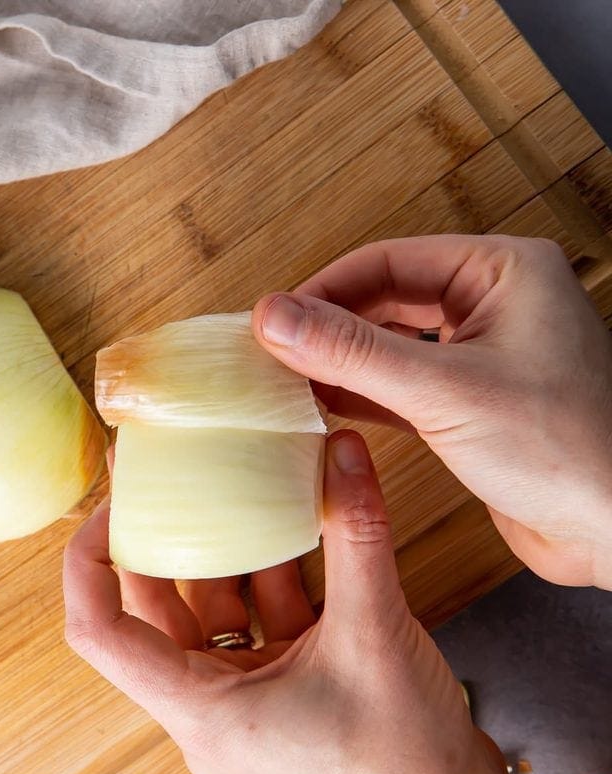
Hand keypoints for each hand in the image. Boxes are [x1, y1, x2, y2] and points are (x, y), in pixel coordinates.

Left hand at [64, 432, 511, 773]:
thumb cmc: (408, 765)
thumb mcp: (376, 632)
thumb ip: (355, 536)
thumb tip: (339, 453)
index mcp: (201, 708)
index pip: (100, 631)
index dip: (90, 561)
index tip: (111, 505)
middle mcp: (209, 707)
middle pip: (153, 611)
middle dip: (156, 539)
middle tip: (158, 476)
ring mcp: (244, 701)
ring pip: (211, 611)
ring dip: (224, 550)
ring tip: (225, 486)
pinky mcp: (280, 693)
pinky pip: (257, 623)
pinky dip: (269, 577)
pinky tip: (290, 527)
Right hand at [251, 235, 611, 588]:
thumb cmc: (565, 452)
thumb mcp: (443, 392)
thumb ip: (351, 351)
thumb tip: (272, 316)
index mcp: (504, 272)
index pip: (388, 261)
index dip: (322, 290)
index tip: (268, 323)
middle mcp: (497, 303)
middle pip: (385, 299)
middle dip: (329, 327)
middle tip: (270, 355)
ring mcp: (486, 355)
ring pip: (391, 344)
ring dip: (342, 363)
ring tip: (286, 383)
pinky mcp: (475, 403)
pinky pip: (404, 386)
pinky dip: (363, 396)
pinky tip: (323, 410)